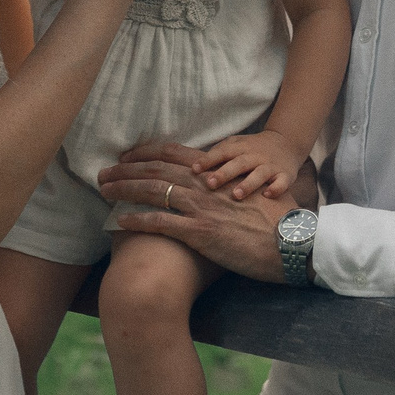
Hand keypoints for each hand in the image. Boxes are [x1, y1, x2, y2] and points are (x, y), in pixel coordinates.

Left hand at [97, 139, 286, 282]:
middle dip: (125, 169)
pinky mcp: (199, 232)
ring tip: (103, 190)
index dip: (145, 151)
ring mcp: (200, 208)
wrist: (291, 243)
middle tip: (103, 171)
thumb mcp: (255, 190)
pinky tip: (120, 221)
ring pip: (152, 191)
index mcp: (216, 173)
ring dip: (123, 189)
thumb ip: (232, 183)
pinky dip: (137, 221)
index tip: (126, 154)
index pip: (173, 153)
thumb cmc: (277, 220)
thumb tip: (219, 183)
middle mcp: (204, 185)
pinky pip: (160, 223)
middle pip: (155, 169)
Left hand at [197, 130, 307, 202]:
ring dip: (248, 184)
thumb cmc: (252, 149)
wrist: (287, 144)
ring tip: (236, 195)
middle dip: (224, 173)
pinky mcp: (286, 175)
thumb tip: (190, 164)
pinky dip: (276, 188)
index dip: (208, 160)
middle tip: (209, 184)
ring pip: (259, 174)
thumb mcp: (235, 145)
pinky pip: (282, 182)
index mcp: (240, 148)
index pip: (222, 153)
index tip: (194, 170)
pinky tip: (267, 195)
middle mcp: (254, 156)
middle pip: (238, 163)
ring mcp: (270, 165)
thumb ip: (216, 153)